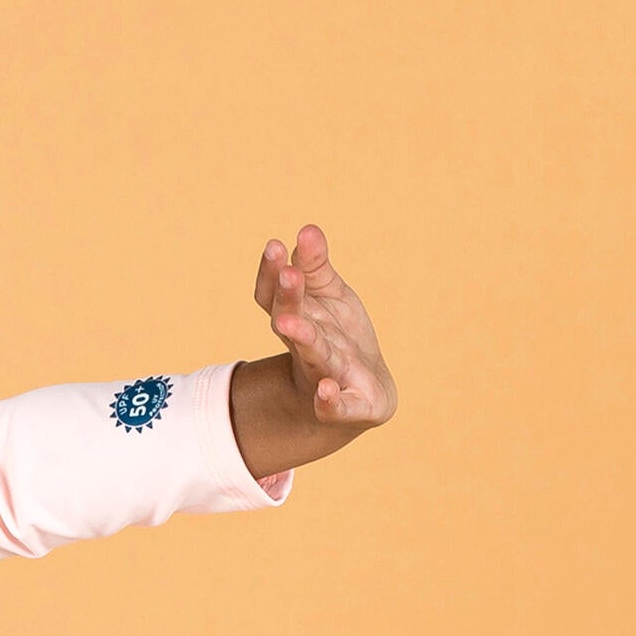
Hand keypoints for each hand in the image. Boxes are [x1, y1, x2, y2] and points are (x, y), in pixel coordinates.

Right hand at [254, 225, 395, 428]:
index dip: (273, 274)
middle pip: (291, 321)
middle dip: (288, 300)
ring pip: (311, 355)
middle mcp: (305, 346)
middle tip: (289, 274)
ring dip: (302, 339)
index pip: (277, 296)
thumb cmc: (339, 340)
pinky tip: (325, 390)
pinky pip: (335, 406)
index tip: (274, 246)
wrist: (363, 393)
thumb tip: (306, 229)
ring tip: (291, 324)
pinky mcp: (347, 405)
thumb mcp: (330, 298)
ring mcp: (324, 374)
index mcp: (300, 318)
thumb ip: (316, 268)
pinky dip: (328, 401)